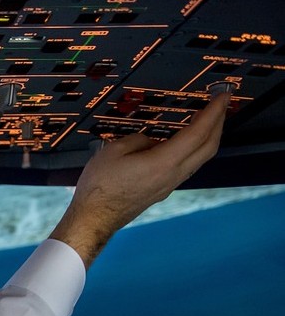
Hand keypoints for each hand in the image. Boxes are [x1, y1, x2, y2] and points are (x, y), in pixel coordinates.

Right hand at [50, 92, 228, 266]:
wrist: (93, 219)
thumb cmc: (99, 189)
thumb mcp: (114, 151)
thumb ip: (139, 139)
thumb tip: (150, 141)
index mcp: (163, 162)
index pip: (198, 132)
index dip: (213, 112)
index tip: (222, 97)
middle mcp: (172, 175)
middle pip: (209, 147)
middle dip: (219, 123)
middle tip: (220, 106)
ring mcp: (169, 185)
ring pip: (200, 158)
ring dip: (208, 137)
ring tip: (206, 122)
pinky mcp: (162, 190)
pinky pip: (187, 166)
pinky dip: (194, 149)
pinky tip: (185, 143)